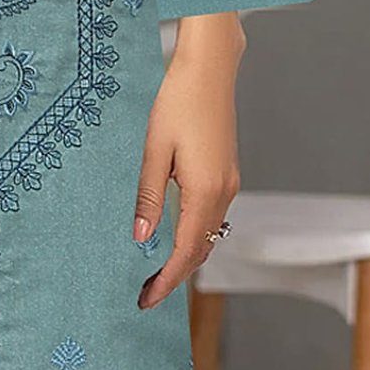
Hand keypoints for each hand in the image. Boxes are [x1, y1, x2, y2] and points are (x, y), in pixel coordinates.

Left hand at [133, 12, 244, 309]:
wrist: (208, 69)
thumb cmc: (177, 102)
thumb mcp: (153, 149)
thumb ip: (148, 196)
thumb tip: (141, 239)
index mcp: (206, 191)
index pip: (186, 251)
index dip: (167, 280)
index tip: (146, 300)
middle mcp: (224, 192)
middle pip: (201, 250)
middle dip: (174, 276)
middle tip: (145, 295)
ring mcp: (228, 183)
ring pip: (209, 235)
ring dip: (184, 258)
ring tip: (153, 273)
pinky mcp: (226, 173)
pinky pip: (211, 217)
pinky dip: (193, 235)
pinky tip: (171, 237)